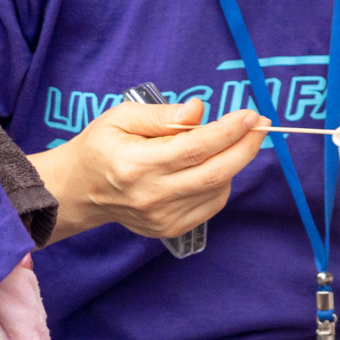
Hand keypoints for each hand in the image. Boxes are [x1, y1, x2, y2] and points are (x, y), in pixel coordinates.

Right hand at [34, 100, 264, 241]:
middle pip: (215, 172)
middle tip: (260, 126)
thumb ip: (161, 115)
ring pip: (217, 188)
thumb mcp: (121, 118)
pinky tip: (213, 164)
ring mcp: (162, 217)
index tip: (250, 115)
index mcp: (136, 165)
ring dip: (234, 161)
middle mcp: (151, 196)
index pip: (195, 148)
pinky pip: (211, 203)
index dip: (228, 131)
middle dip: (245, 147)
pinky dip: (222, 181)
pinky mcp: (170, 228)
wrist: (79, 191)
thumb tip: (198, 110)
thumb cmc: (102, 147)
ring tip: (231, 141)